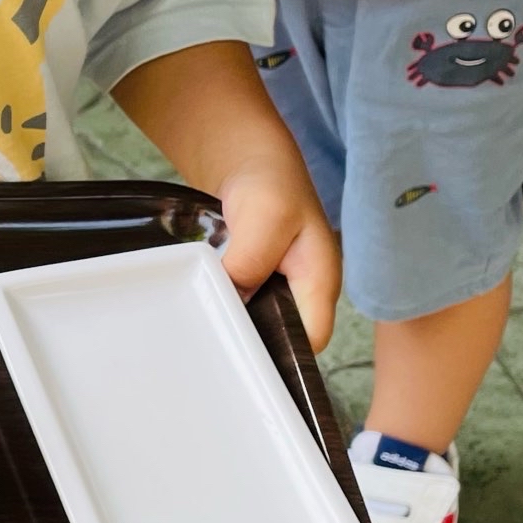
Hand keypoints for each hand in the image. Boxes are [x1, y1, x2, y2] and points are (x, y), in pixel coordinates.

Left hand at [215, 150, 340, 351]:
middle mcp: (304, 297)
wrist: (251, 165)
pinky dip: (223, 311)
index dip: (281, 355)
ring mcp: (280, 294)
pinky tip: (202, 309)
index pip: (310, 342)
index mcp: (320, 284)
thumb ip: (252, 261)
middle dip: (251, 346)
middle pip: (283, 342)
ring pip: (258, 329)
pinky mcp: (257, 289)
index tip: (242, 356)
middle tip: (212, 343)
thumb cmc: (270, 185)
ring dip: (232, 328)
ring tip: (202, 329)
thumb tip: (230, 301)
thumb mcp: (266, 217)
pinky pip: (241, 312)